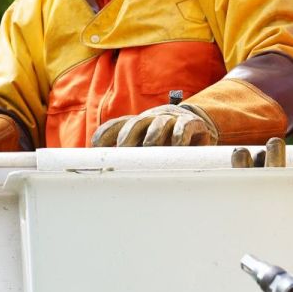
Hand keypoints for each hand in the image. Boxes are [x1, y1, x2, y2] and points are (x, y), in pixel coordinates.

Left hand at [91, 104, 218, 146]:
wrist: (196, 123)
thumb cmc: (166, 139)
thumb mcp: (146, 146)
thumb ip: (129, 155)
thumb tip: (106, 171)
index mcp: (139, 124)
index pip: (119, 125)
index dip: (107, 133)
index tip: (96, 144)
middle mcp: (153, 119)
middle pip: (137, 122)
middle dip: (128, 134)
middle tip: (123, 148)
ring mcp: (173, 120)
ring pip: (161, 122)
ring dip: (154, 133)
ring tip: (149, 145)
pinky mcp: (192, 124)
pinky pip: (185, 125)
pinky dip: (180, 133)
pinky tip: (177, 144)